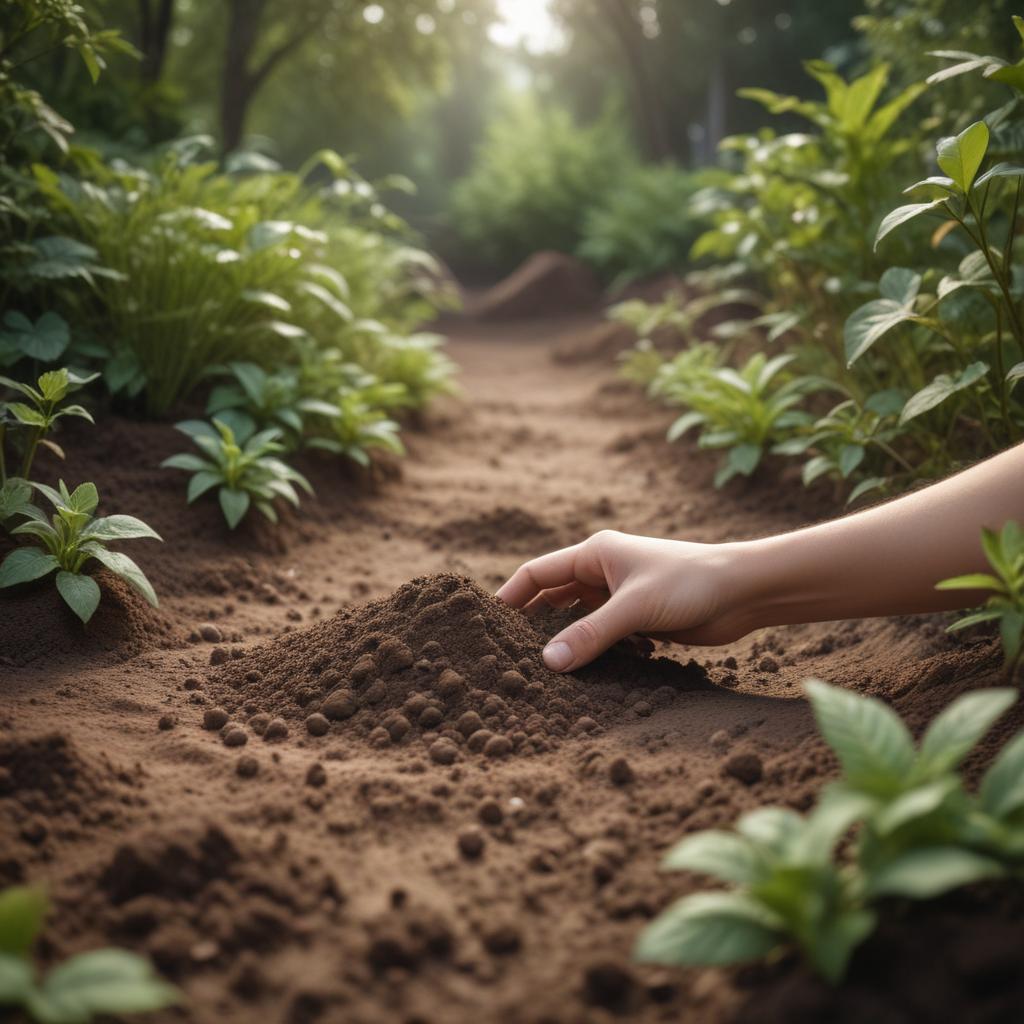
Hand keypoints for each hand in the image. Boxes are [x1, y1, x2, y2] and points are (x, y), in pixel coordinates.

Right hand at [496, 530, 752, 672]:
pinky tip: (592, 673)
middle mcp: (602, 572)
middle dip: (534, 625)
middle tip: (508, 656)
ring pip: (579, 621)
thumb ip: (590, 635)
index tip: (487, 625)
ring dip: (567, 643)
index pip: (536, 573)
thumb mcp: (634, 608)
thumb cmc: (690, 583)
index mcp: (594, 553)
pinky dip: (595, 652)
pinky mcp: (639, 619)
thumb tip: (547, 663)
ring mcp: (621, 596)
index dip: (510, 597)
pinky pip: (604, 637)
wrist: (744, 592)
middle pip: (553, 599)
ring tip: (543, 673)